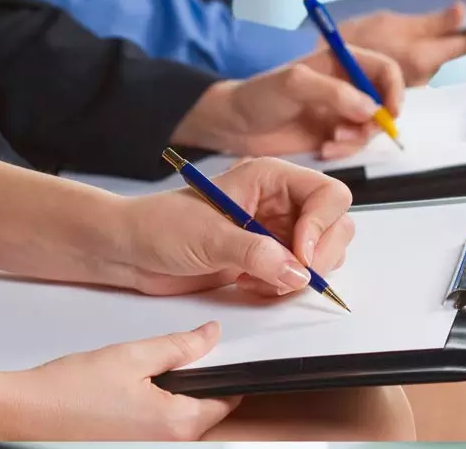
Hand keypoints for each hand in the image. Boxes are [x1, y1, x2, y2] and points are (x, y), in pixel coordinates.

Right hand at [6, 321, 239, 439]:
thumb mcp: (132, 355)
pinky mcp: (130, 448)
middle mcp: (168, 446)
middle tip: (167, 360)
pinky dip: (151, 410)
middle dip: (193, 384)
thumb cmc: (68, 391)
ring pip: (178, 420)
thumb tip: (211, 336)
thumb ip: (180, 346)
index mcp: (176, 425)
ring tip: (140, 378)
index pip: (225, 400)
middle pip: (203, 411)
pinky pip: (156, 429)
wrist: (23, 414)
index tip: (215, 354)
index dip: (223, 372)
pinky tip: (126, 395)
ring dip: (171, 397)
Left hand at [110, 158, 354, 296]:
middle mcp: (280, 201)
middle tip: (289, 278)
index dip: (322, 226)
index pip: (329, 194)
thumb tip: (298, 271)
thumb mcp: (209, 237)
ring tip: (259, 280)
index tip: (300, 255)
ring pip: (322, 253)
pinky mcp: (268, 258)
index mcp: (271, 177)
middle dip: (318, 256)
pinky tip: (250, 286)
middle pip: (335, 225)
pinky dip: (283, 288)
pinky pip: (298, 275)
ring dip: (299, 276)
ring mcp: (277, 230)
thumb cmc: (159, 226)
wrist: (130, 250)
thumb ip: (256, 253)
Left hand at [172, 47, 404, 158]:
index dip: (395, 89)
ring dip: (357, 139)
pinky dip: (346, 150)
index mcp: (341, 61)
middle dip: (375, 122)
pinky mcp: (333, 134)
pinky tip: (324, 151)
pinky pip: (354, 144)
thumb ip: (333, 92)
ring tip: (330, 143)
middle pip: (384, 101)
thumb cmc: (259, 95)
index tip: (389, 113)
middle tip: (351, 133)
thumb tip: (371, 108)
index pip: (385, 69)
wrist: (234, 125)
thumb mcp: (294, 84)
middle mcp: (346, 85)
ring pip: (371, 127)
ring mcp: (341, 111)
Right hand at [339, 2, 465, 85]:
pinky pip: (414, 79)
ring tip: (394, 48)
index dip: (458, 30)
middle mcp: (426, 78)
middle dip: (434, 46)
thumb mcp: (391, 21)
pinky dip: (406, 70)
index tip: (445, 22)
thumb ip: (431, 22)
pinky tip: (390, 62)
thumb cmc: (356, 38)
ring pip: (429, 67)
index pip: (463, 43)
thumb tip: (464, 10)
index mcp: (425, 57)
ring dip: (419, 57)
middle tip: (409, 34)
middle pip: (445, 57)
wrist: (324, 71)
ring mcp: (415, 90)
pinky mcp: (404, 97)